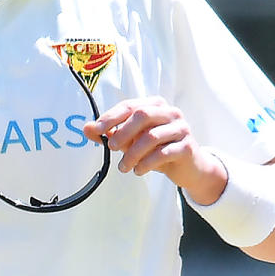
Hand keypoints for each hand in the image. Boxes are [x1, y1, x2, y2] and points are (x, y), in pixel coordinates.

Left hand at [83, 97, 225, 203]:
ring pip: (152, 136)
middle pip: (142, 115)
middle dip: (123, 132)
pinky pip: (163, 153)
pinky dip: (146, 163)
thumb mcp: (129, 140)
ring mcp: (181, 128)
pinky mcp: (188, 147)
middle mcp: (170, 112)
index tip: (96, 129)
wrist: (188, 168)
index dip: (111, 116)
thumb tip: (86, 128)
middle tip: (111, 147)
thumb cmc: (155, 148)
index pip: (129, 106)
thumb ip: (108, 133)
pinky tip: (138, 171)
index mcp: (154, 105)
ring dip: (133, 153)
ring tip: (123, 167)